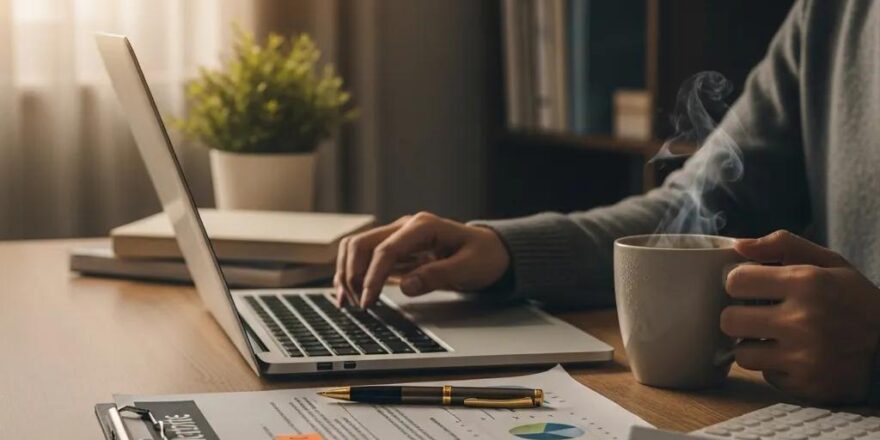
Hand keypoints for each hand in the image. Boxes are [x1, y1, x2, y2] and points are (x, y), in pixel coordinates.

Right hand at [333, 212, 510, 308]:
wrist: (491, 252)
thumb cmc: (483, 257)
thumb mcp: (468, 268)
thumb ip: (437, 275)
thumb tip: (405, 286)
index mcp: (423, 226)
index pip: (386, 249)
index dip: (372, 276)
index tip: (367, 301)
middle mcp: (405, 227)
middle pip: (362, 243)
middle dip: (352, 274)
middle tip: (356, 304)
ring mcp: (398, 237)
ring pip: (357, 248)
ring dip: (346, 272)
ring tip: (347, 302)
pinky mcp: (395, 250)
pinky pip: (366, 258)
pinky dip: (353, 274)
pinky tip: (351, 294)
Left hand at [722, 230, 879, 402]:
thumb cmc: (855, 301)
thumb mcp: (830, 264)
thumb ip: (783, 245)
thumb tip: (738, 245)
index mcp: (807, 283)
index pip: (735, 280)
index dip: (738, 283)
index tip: (750, 287)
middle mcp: (804, 321)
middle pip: (729, 320)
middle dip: (739, 316)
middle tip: (757, 315)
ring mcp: (805, 357)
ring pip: (741, 354)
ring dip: (753, 346)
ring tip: (775, 338)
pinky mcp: (806, 385)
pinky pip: (766, 375)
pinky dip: (776, 367)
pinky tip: (796, 357)